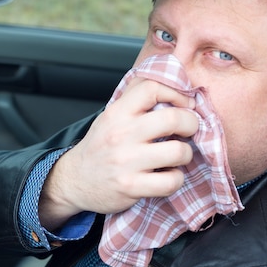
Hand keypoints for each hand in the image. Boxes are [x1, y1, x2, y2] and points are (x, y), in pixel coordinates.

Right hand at [39, 78, 198, 228]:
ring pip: (178, 152)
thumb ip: (135, 98)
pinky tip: (167, 175)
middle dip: (191, 124)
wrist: (75, 180)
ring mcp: (126, 162)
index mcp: (117, 113)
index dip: (177, 93)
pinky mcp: (132, 187)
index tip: (185, 104)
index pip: (152, 88)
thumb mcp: (111, 115)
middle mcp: (121, 134)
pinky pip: (172, 181)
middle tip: (188, 130)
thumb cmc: (101, 146)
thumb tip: (170, 80)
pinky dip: (176, 179)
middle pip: (173, 119)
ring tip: (176, 155)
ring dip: (185, 154)